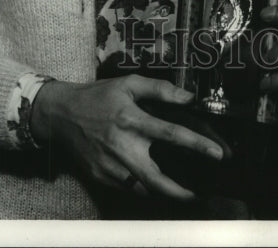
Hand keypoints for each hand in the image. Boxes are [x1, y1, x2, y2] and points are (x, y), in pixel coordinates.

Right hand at [30, 75, 224, 198]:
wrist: (60, 114)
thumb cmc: (98, 96)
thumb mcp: (129, 83)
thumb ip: (160, 89)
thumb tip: (188, 98)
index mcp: (131, 120)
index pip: (171, 134)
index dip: (197, 145)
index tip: (217, 154)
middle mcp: (122, 147)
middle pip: (157, 178)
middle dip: (181, 191)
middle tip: (200, 194)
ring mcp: (109, 166)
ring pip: (143, 189)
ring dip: (164, 194)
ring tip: (184, 193)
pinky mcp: (100, 177)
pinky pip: (127, 189)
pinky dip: (144, 191)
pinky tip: (156, 186)